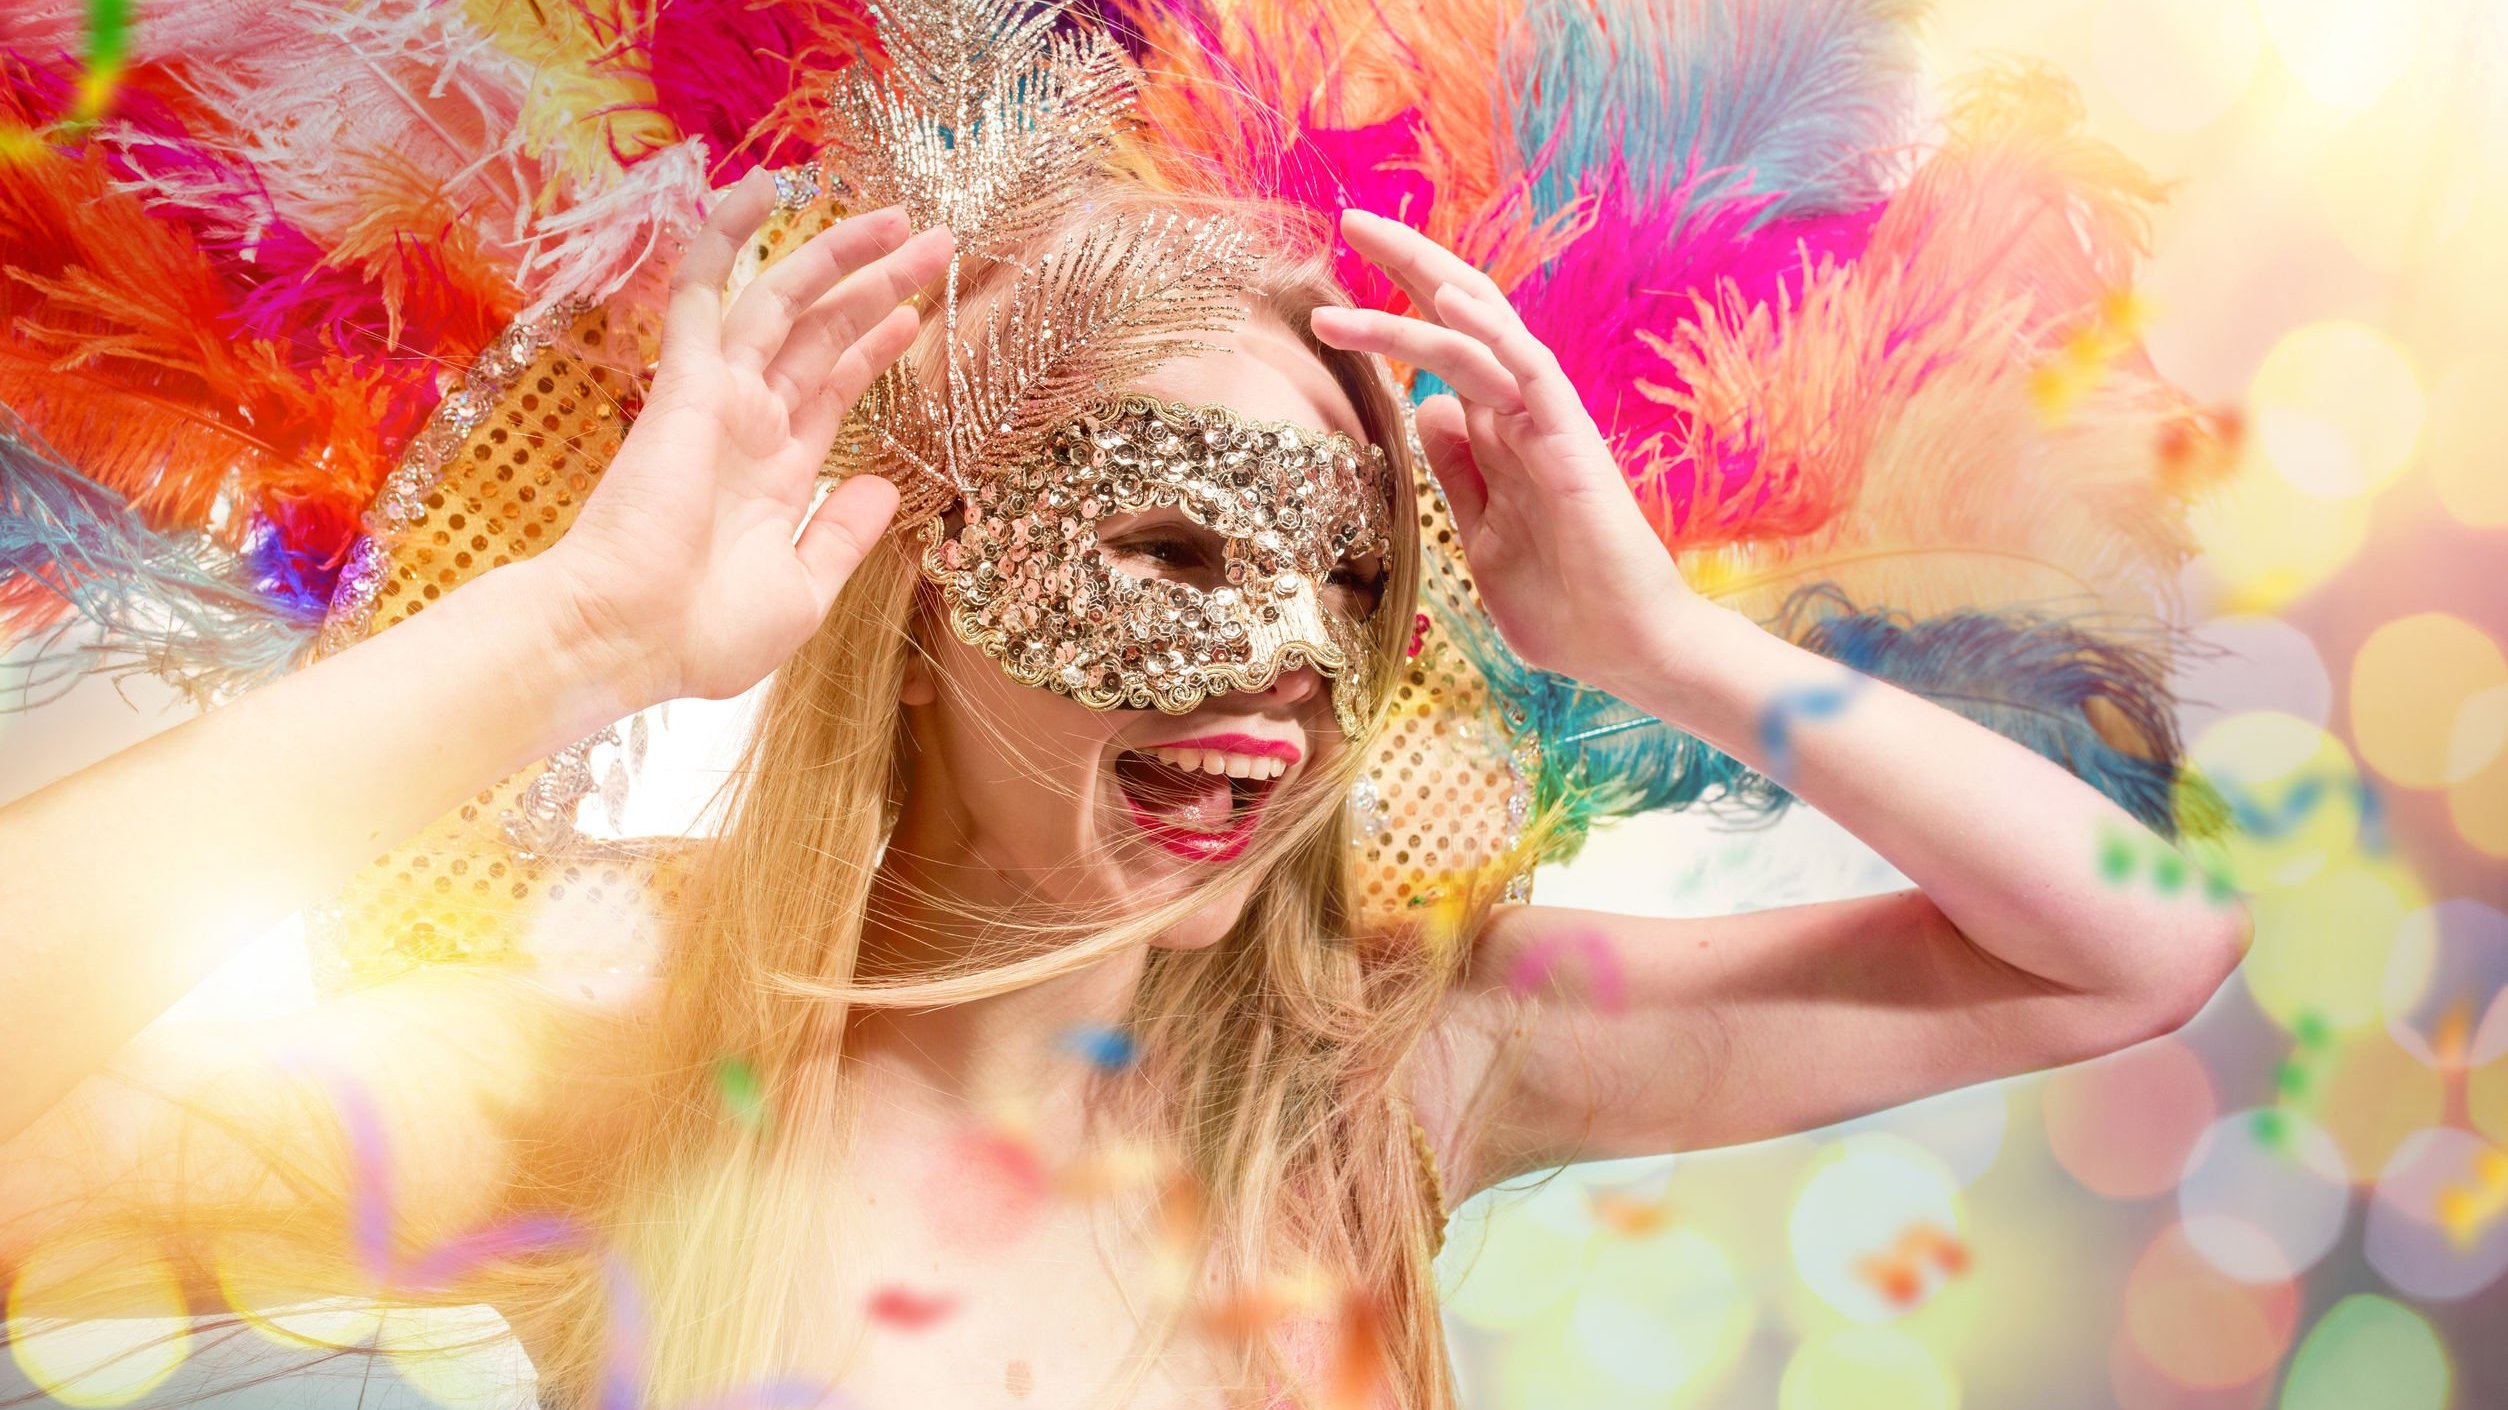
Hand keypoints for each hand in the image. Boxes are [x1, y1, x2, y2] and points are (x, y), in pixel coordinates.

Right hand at [536, 168, 954, 706]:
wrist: (628, 639)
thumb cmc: (702, 634)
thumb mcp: (801, 591)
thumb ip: (840, 535)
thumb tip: (883, 488)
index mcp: (773, 474)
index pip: (833, 390)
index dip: (875, 349)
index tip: (917, 314)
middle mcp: (747, 425)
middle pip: (822, 336)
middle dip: (879, 288)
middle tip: (935, 243)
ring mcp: (717, 399)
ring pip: (783, 302)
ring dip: (838, 256)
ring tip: (899, 219)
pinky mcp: (685, 383)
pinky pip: (705, 292)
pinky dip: (726, 239)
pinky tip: (763, 190)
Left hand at [1310, 209, 1703, 697]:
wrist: (1627, 650)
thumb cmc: (1563, 607)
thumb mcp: (1481, 535)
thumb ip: (1458, 472)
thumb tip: (1426, 408)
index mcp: (1500, 433)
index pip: (1442, 348)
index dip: (1395, 306)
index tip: (1333, 283)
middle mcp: (1522, 413)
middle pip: (1463, 315)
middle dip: (1407, 263)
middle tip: (1349, 217)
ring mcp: (1548, 423)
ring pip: (1479, 335)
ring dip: (1415, 298)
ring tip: (1353, 263)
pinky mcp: (1571, 443)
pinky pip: (1530, 371)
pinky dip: (1492, 333)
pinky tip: (1451, 301)